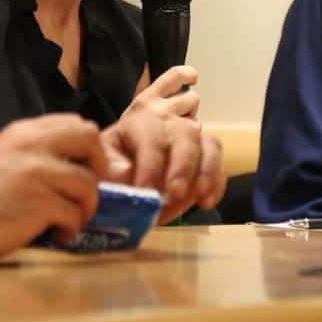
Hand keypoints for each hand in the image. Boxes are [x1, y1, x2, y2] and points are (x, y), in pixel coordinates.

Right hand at [0, 114, 106, 261]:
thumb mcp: (5, 155)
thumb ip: (37, 152)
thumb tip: (79, 164)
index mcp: (26, 132)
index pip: (77, 124)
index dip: (90, 147)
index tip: (85, 168)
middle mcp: (34, 146)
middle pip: (91, 140)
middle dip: (99, 167)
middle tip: (88, 190)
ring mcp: (38, 174)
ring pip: (88, 185)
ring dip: (85, 208)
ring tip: (68, 221)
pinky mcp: (38, 203)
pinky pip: (74, 214)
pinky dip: (71, 228)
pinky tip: (57, 234)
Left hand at [101, 65, 226, 223]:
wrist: (125, 165)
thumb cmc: (111, 164)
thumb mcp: (103, 164)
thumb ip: (111, 170)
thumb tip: (128, 177)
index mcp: (138, 120)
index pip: (149, 138)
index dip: (149, 165)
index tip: (146, 191)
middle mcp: (169, 120)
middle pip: (184, 134)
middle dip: (182, 165)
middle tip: (175, 193)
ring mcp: (190, 133)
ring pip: (208, 142)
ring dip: (207, 170)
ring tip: (200, 197)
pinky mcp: (205, 151)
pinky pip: (218, 163)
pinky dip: (217, 181)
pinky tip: (207, 202)